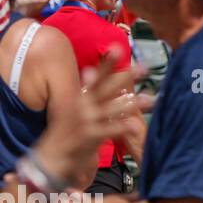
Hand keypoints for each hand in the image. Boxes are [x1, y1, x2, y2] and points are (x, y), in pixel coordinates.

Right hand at [36, 49, 140, 185]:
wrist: (52, 155)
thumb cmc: (67, 128)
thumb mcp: (72, 107)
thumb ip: (85, 90)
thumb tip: (88, 71)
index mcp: (80, 96)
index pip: (96, 76)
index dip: (107, 62)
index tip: (119, 47)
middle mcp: (82, 105)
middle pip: (106, 88)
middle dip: (125, 77)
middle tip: (145, 67)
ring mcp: (86, 120)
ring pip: (112, 108)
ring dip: (131, 103)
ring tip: (150, 98)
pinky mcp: (90, 136)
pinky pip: (110, 130)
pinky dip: (122, 127)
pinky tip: (135, 125)